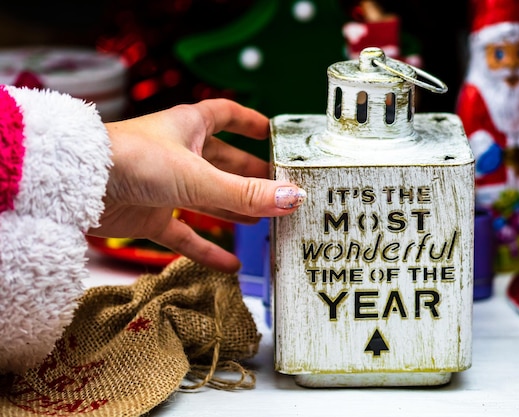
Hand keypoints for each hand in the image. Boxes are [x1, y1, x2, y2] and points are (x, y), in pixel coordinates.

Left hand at [89, 99, 305, 271]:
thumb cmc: (132, 160)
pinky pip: (185, 234)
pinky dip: (207, 249)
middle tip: (279, 189)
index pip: (225, 115)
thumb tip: (293, 199)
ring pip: (208, 199)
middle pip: (223, 163)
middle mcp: (178, 153)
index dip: (249, 122)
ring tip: (263, 221)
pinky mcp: (149, 215)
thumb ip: (245, 193)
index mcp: (189, 126)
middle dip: (251, 176)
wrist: (77, 186)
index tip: (271, 132)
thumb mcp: (198, 177)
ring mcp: (163, 186)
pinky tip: (230, 265)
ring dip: (234, 210)